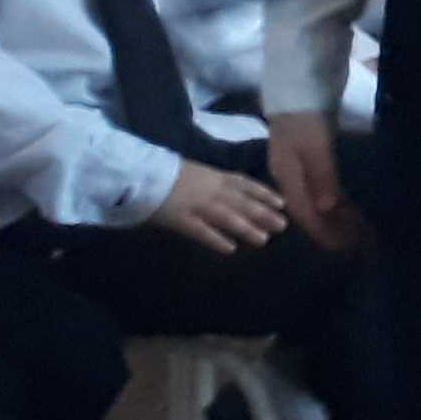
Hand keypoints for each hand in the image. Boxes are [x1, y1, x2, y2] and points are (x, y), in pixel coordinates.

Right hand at [153, 159, 291, 254]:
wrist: (137, 172)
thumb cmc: (162, 171)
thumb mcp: (194, 170)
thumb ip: (210, 180)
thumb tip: (228, 189)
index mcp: (213, 176)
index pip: (244, 184)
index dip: (264, 194)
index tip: (281, 203)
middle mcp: (210, 189)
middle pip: (242, 202)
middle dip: (263, 214)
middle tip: (283, 225)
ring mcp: (196, 204)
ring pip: (227, 217)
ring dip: (246, 228)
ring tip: (264, 240)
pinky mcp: (179, 219)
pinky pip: (201, 230)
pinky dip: (216, 239)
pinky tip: (230, 249)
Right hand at [265, 115, 364, 251]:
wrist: (298, 88)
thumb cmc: (305, 117)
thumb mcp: (315, 146)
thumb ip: (322, 176)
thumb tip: (327, 209)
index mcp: (287, 177)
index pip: (304, 212)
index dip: (321, 231)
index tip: (339, 248)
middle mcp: (291, 178)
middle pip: (310, 210)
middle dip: (331, 229)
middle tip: (355, 246)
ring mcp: (299, 169)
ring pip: (317, 201)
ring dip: (335, 218)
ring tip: (356, 233)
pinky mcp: (310, 161)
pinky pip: (323, 189)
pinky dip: (336, 202)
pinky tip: (347, 210)